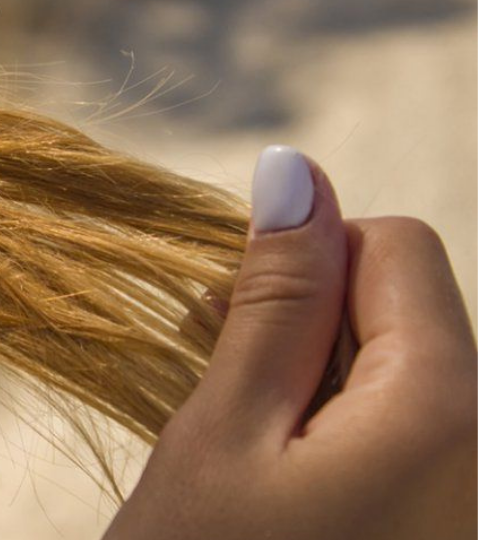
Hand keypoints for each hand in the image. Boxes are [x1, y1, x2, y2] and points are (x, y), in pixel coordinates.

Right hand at [107, 146, 476, 538]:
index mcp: (444, 411)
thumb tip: (296, 171)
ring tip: (248, 445)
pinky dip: (343, 431)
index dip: (303, 262)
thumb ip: (274, 302)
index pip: (397, 244)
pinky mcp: (443, 519)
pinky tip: (285, 479)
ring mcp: (469, 495)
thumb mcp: (224, 433)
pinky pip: (411, 434)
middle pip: (407, 307)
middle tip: (222, 387)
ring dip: (318, 380)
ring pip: (404, 369)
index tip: (227, 326)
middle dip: (309, 323)